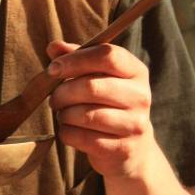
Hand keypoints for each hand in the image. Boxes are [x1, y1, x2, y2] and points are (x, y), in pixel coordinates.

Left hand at [46, 40, 155, 178]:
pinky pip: (83, 138)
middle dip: (63, 92)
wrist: (132, 148)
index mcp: (136, 71)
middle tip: (54, 98)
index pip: (107, 55)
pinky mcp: (122, 148)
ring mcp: (134, 124)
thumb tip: (54, 47)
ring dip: (64, 114)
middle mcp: (141, 96)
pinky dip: (67, 133)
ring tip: (62, 113)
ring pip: (86, 115)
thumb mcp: (97, 76)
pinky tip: (68, 130)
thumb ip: (76, 58)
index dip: (75, 59)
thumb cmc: (108, 103)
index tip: (53, 68)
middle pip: (92, 87)